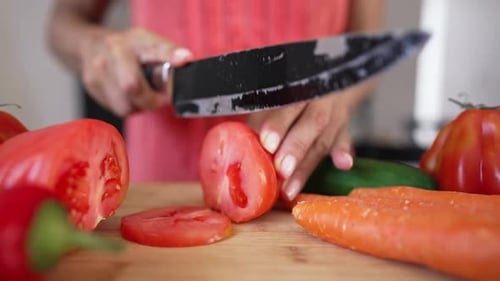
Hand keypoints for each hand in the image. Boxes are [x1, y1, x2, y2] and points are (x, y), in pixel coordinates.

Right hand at [79, 27, 192, 116]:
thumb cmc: (126, 46)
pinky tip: (129, 95)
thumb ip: (168, 51)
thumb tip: (186, 58)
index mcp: (122, 45)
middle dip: (150, 99)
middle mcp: (105, 60)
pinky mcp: (92, 91)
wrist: (91, 46)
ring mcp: (95, 76)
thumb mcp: (149, 41)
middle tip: (160, 96)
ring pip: (125, 107)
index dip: (163, 72)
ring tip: (143, 93)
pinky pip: (117, 110)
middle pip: (132, 90)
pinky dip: (128, 106)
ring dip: (139, 105)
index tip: (176, 79)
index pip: (144, 60)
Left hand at [247, 82, 373, 200]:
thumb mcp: (275, 97)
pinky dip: (343, 152)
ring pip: (323, 140)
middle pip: (311, 123)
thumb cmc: (291, 92)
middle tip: (282, 169)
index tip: (267, 143)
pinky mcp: (344, 129)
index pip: (289, 106)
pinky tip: (344, 164)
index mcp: (298, 89)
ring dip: (307, 167)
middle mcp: (318, 100)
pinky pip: (345, 140)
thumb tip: (236, 143)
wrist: (329, 80)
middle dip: (296, 148)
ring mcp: (334, 115)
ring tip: (290, 189)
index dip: (279, 124)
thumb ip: (260, 116)